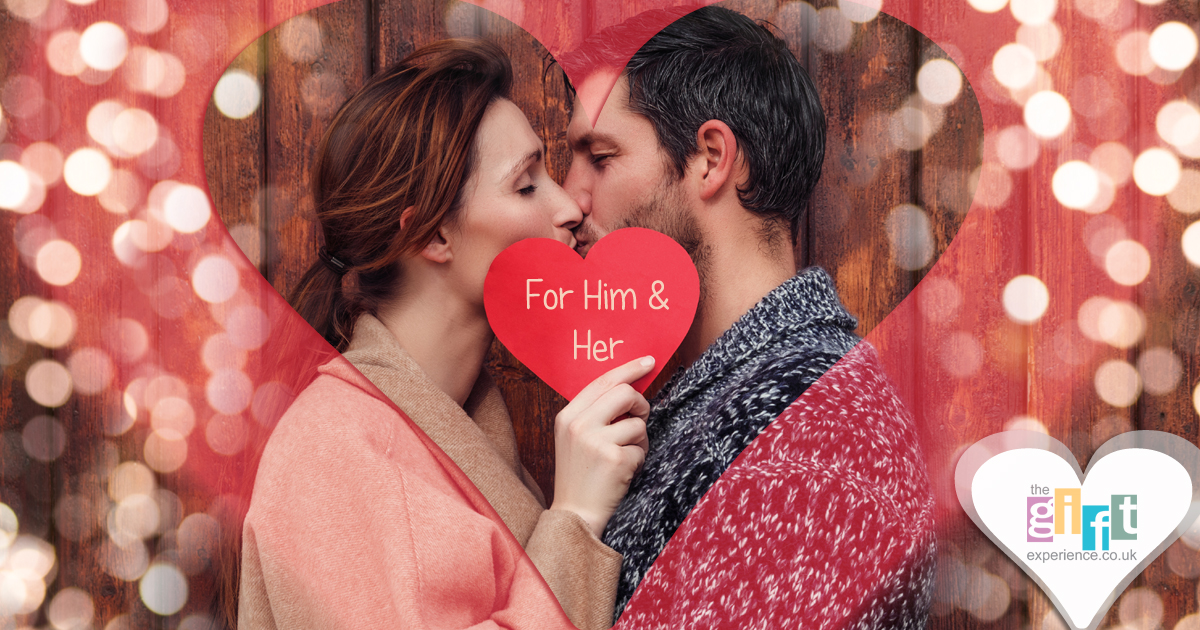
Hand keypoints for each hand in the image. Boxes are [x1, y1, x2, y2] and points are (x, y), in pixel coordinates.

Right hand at [549, 356, 653, 537]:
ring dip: (640, 440)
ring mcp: (595, 441)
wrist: (576, 515)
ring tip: (625, 456)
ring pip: (638, 423)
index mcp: (567, 416)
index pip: (603, 381)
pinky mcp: (614, 459)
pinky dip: (639, 459)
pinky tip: (624, 472)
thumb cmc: (582, 476)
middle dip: (641, 405)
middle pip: (625, 393)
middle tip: (640, 420)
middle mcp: (579, 425)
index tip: (649, 361)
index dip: (629, 369)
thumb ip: (596, 413)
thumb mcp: (576, 439)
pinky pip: (642, 447)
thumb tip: (629, 387)